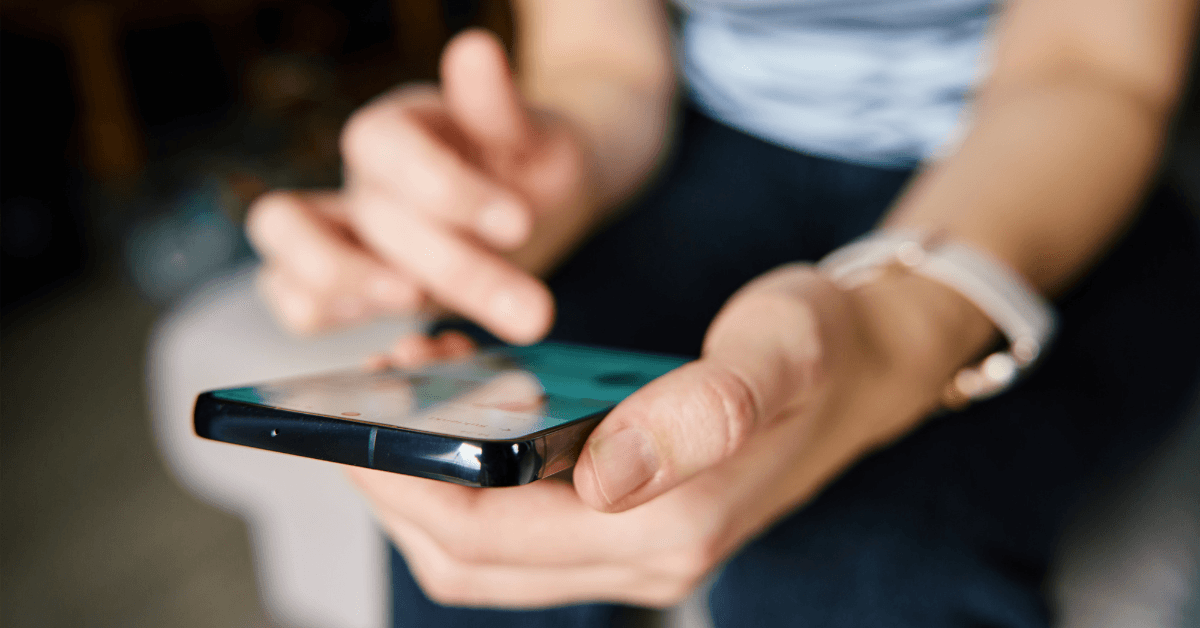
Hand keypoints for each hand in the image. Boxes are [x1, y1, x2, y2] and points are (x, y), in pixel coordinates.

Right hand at [247, 29, 598, 342]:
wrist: (532, 199)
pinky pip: (296, 305)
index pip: (384, 144)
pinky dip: (336, 326)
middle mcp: (360, 182)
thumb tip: (475, 51)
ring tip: (422, 310)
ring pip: (283, 256)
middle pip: (368, 217)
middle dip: (452, 265)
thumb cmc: (526, 160)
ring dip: (348, 288)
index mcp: (398, 128)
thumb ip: (501, 108)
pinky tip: (415, 343)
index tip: (518, 225)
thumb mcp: (534, 135)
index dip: (445, 187)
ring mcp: (342, 237)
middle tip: (527, 309)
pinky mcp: (345, 290)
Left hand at [346, 265, 992, 606]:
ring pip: (488, 557)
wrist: (867, 367)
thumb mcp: (777, 353)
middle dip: (398, 491)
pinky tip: (466, 414)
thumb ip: (704, 412)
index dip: (408, 485)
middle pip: (471, 560)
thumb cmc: (818, 346)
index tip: (359, 418)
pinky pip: (521, 533)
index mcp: (671, 524)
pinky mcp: (630, 528)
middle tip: (364, 406)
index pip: (491, 534)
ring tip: (408, 400)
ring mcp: (636, 551)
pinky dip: (472, 488)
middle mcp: (646, 559)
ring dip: (428, 491)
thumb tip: (606, 476)